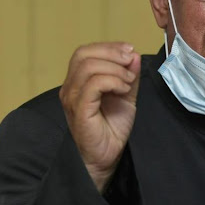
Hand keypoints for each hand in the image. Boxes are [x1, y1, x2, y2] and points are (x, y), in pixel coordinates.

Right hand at [59, 42, 141, 191]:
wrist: (106, 157)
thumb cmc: (112, 129)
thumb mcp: (126, 96)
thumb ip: (129, 76)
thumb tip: (134, 55)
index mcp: (78, 81)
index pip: (85, 51)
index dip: (109, 47)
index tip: (130, 51)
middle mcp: (70, 87)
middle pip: (83, 54)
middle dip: (112, 53)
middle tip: (131, 62)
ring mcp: (72, 98)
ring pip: (88, 67)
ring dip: (115, 69)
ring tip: (129, 81)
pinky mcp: (80, 109)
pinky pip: (93, 84)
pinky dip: (113, 81)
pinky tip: (124, 90)